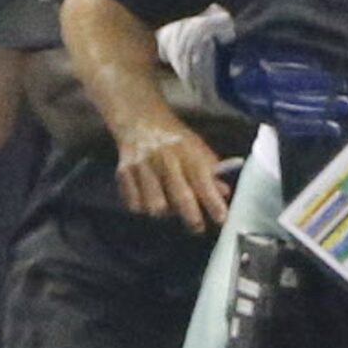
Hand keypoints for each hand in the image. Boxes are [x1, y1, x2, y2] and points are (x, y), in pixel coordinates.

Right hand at [114, 116, 229, 233]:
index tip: (221, 219)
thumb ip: (211, 170)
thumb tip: (224, 192)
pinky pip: (134, 204)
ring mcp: (142, 165)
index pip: (203, 180)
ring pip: (154, 206)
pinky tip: (149, 200)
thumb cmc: (173, 139)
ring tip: (168, 207)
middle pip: (179, 196)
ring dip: (164, 213)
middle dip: (191, 217)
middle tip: (198, 227)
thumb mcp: (197, 147)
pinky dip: (143, 208)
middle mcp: (164, 157)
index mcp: (186, 150)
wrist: (139, 120)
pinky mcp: (123, 173)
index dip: (213, 202)